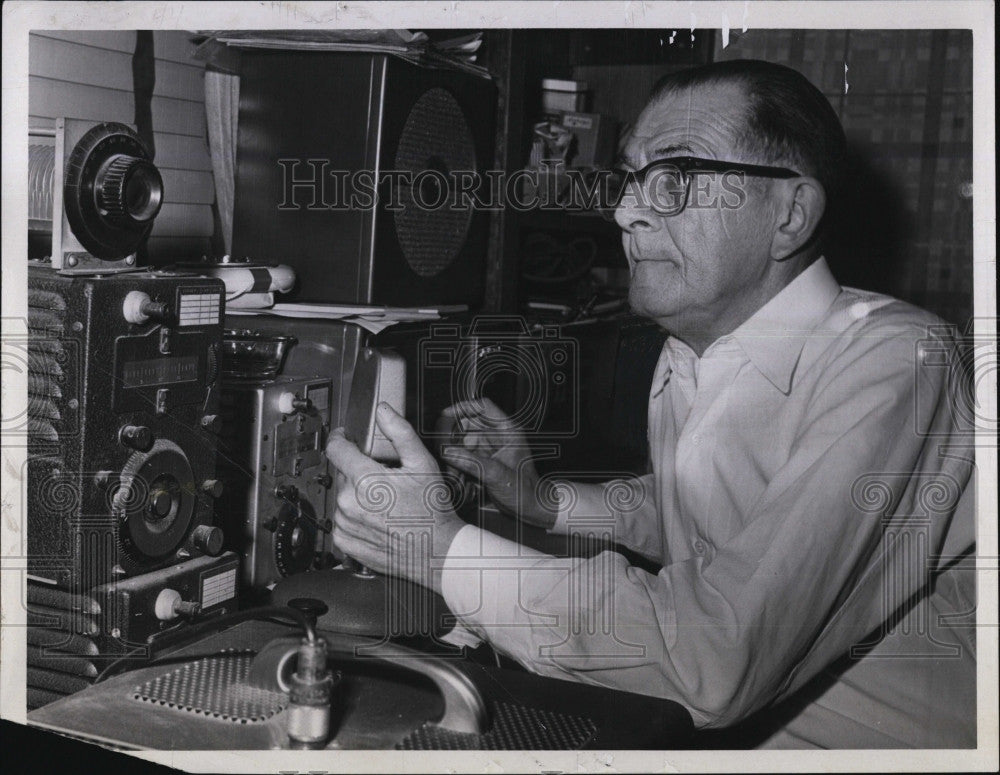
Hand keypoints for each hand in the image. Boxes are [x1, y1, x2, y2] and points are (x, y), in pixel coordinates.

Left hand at [324, 403, 465, 592]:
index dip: (341, 437)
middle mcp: (349, 503)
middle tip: (383, 477)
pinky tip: (375, 517)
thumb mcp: (423, 463)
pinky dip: (353, 516)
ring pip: (341, 497)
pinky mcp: (346, 542)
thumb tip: (384, 411)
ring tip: (383, 501)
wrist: (437, 551)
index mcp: (364, 479)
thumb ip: (400, 432)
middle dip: (358, 469)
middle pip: (342, 472)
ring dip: (355, 494)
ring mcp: (345, 524)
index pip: (336, 448)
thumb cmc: (432, 511)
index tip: (347, 437)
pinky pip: (340, 521)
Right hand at [438, 398, 557, 528]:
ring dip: (455, 454)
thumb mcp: (496, 474)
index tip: (446, 415)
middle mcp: (498, 437)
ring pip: (464, 442)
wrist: (531, 508)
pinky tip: (456, 476)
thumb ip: (471, 462)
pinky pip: (465, 456)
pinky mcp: (484, 461)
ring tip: (452, 470)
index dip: (463, 408)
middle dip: (454, 437)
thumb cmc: (526, 490)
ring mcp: (490, 449)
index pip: (483, 407)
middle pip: (469, 425)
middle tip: (443, 448)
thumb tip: (447, 451)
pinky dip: (458, 464)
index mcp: (508, 431)